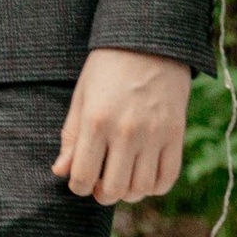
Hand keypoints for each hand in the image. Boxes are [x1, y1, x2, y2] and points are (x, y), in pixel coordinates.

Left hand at [52, 47, 191, 206]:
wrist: (148, 41)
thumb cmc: (107, 67)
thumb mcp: (82, 96)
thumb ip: (71, 136)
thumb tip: (61, 171)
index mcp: (96, 121)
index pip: (83, 176)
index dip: (77, 186)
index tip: (79, 181)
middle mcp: (126, 131)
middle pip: (114, 189)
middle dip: (102, 195)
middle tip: (100, 185)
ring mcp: (154, 134)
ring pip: (141, 189)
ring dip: (128, 193)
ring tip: (122, 180)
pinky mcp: (176, 134)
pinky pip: (167, 178)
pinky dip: (154, 187)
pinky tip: (144, 177)